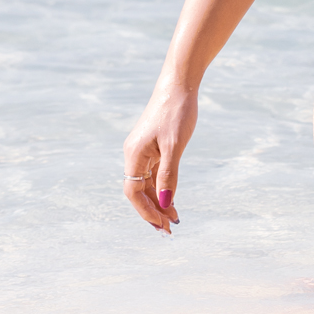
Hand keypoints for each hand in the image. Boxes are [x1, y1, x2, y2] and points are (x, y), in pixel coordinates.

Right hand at [122, 85, 198, 234]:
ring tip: (173, 218)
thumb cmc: (177, 112)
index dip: (145, 211)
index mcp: (134, 154)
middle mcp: (134, 154)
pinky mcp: (153, 145)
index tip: (161, 225)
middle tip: (169, 229)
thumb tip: (165, 202)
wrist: (180, 84)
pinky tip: (171, 198)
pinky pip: (154, 173)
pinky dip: (162, 187)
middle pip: (139, 191)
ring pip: (147, 183)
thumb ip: (169, 175)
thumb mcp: (175, 146)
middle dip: (153, 210)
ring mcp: (143, 150)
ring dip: (158, 201)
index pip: (133, 192)